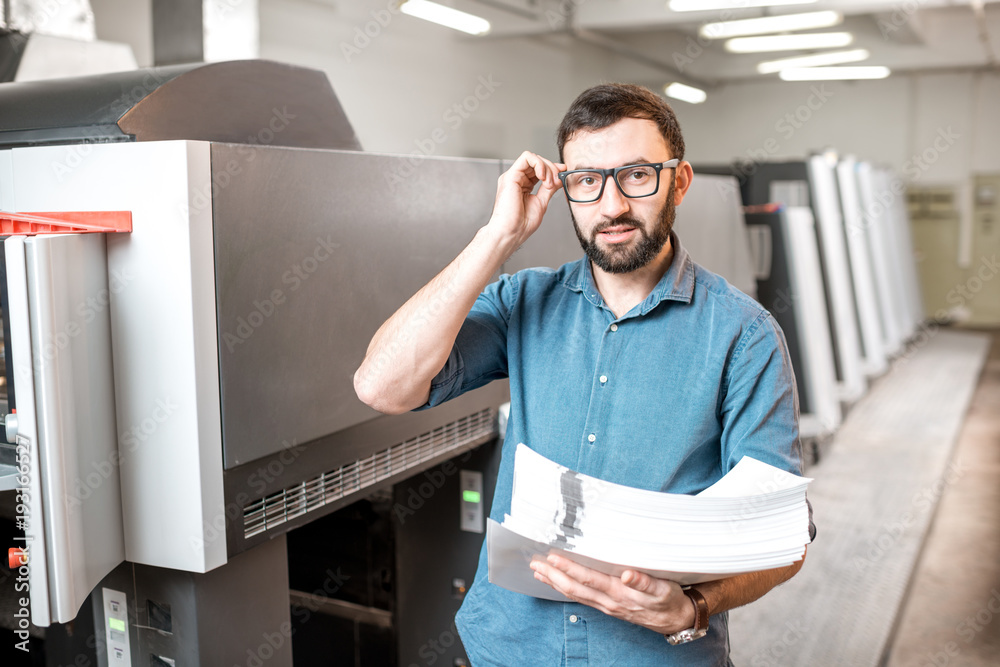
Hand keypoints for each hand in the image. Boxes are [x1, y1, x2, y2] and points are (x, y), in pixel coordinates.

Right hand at [486, 151, 564, 252]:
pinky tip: (543, 176)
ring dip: (547, 168)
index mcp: (523, 186)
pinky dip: (539, 164)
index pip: (539, 169)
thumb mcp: (542, 202)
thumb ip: (549, 188)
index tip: (564, 172)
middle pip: (537, 162)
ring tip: (549, 183)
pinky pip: (527, 158)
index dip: (553, 168)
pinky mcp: (510, 176)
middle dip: (552, 169)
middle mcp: (517, 179)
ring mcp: (513, 177)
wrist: (511, 233)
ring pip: (533, 158)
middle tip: (556, 182)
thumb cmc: (522, 224)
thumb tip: (559, 178)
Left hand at [530, 554, 695, 634]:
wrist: (675, 619)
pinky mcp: (608, 607)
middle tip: (536, 562)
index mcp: (620, 593)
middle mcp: (610, 601)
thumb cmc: (669, 599)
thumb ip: (645, 581)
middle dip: (554, 575)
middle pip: (576, 588)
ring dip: (555, 582)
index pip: (589, 579)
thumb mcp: (663, 589)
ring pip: (575, 594)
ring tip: (538, 571)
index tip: (553, 557)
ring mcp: (607, 606)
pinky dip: (565, 589)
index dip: (569, 568)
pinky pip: (581, 598)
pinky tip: (557, 582)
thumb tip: (626, 574)